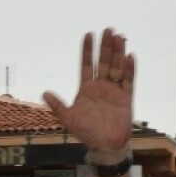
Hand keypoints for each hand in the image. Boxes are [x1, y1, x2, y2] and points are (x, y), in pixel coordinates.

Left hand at [43, 28, 135, 153]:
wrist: (105, 146)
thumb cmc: (86, 133)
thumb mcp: (68, 119)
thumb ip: (58, 105)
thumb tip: (45, 92)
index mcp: (86, 89)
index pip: (86, 65)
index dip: (87, 50)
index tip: (88, 34)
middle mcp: (101, 86)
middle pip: (103, 62)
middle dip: (105, 47)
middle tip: (107, 30)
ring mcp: (114, 91)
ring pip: (116, 68)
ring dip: (118, 53)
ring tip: (119, 38)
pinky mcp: (126, 98)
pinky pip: (128, 81)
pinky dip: (129, 69)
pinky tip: (130, 56)